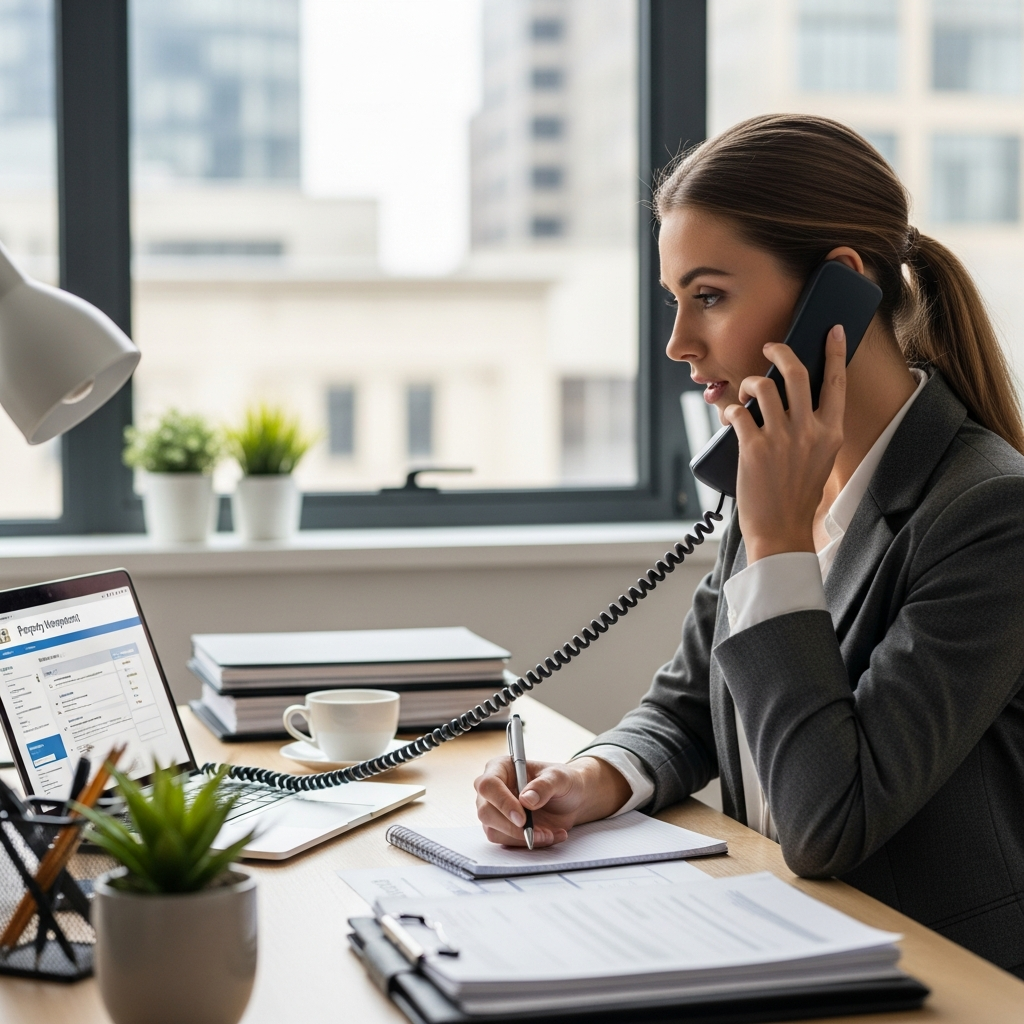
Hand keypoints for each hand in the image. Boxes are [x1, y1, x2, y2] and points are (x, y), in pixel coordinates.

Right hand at [473, 755, 630, 846]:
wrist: (571, 800)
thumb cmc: (562, 781)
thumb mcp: (559, 778)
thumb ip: (544, 786)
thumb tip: (526, 800)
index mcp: (501, 767)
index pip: (489, 785)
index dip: (502, 802)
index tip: (522, 818)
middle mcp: (492, 790)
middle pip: (485, 812)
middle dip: (511, 827)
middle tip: (539, 832)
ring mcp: (494, 810)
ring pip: (494, 831)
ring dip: (523, 838)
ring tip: (550, 833)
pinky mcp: (501, 828)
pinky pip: (507, 842)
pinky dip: (528, 843)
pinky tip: (548, 835)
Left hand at [724, 325, 845, 563]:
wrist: (781, 531)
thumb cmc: (796, 495)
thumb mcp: (818, 459)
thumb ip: (812, 429)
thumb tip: (792, 399)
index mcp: (831, 433)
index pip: (836, 383)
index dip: (834, 352)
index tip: (831, 330)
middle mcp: (809, 431)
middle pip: (796, 372)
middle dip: (780, 351)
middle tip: (769, 347)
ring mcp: (781, 438)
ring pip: (764, 385)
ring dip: (750, 382)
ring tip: (745, 393)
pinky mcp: (754, 448)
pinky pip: (738, 412)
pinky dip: (730, 409)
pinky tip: (729, 417)